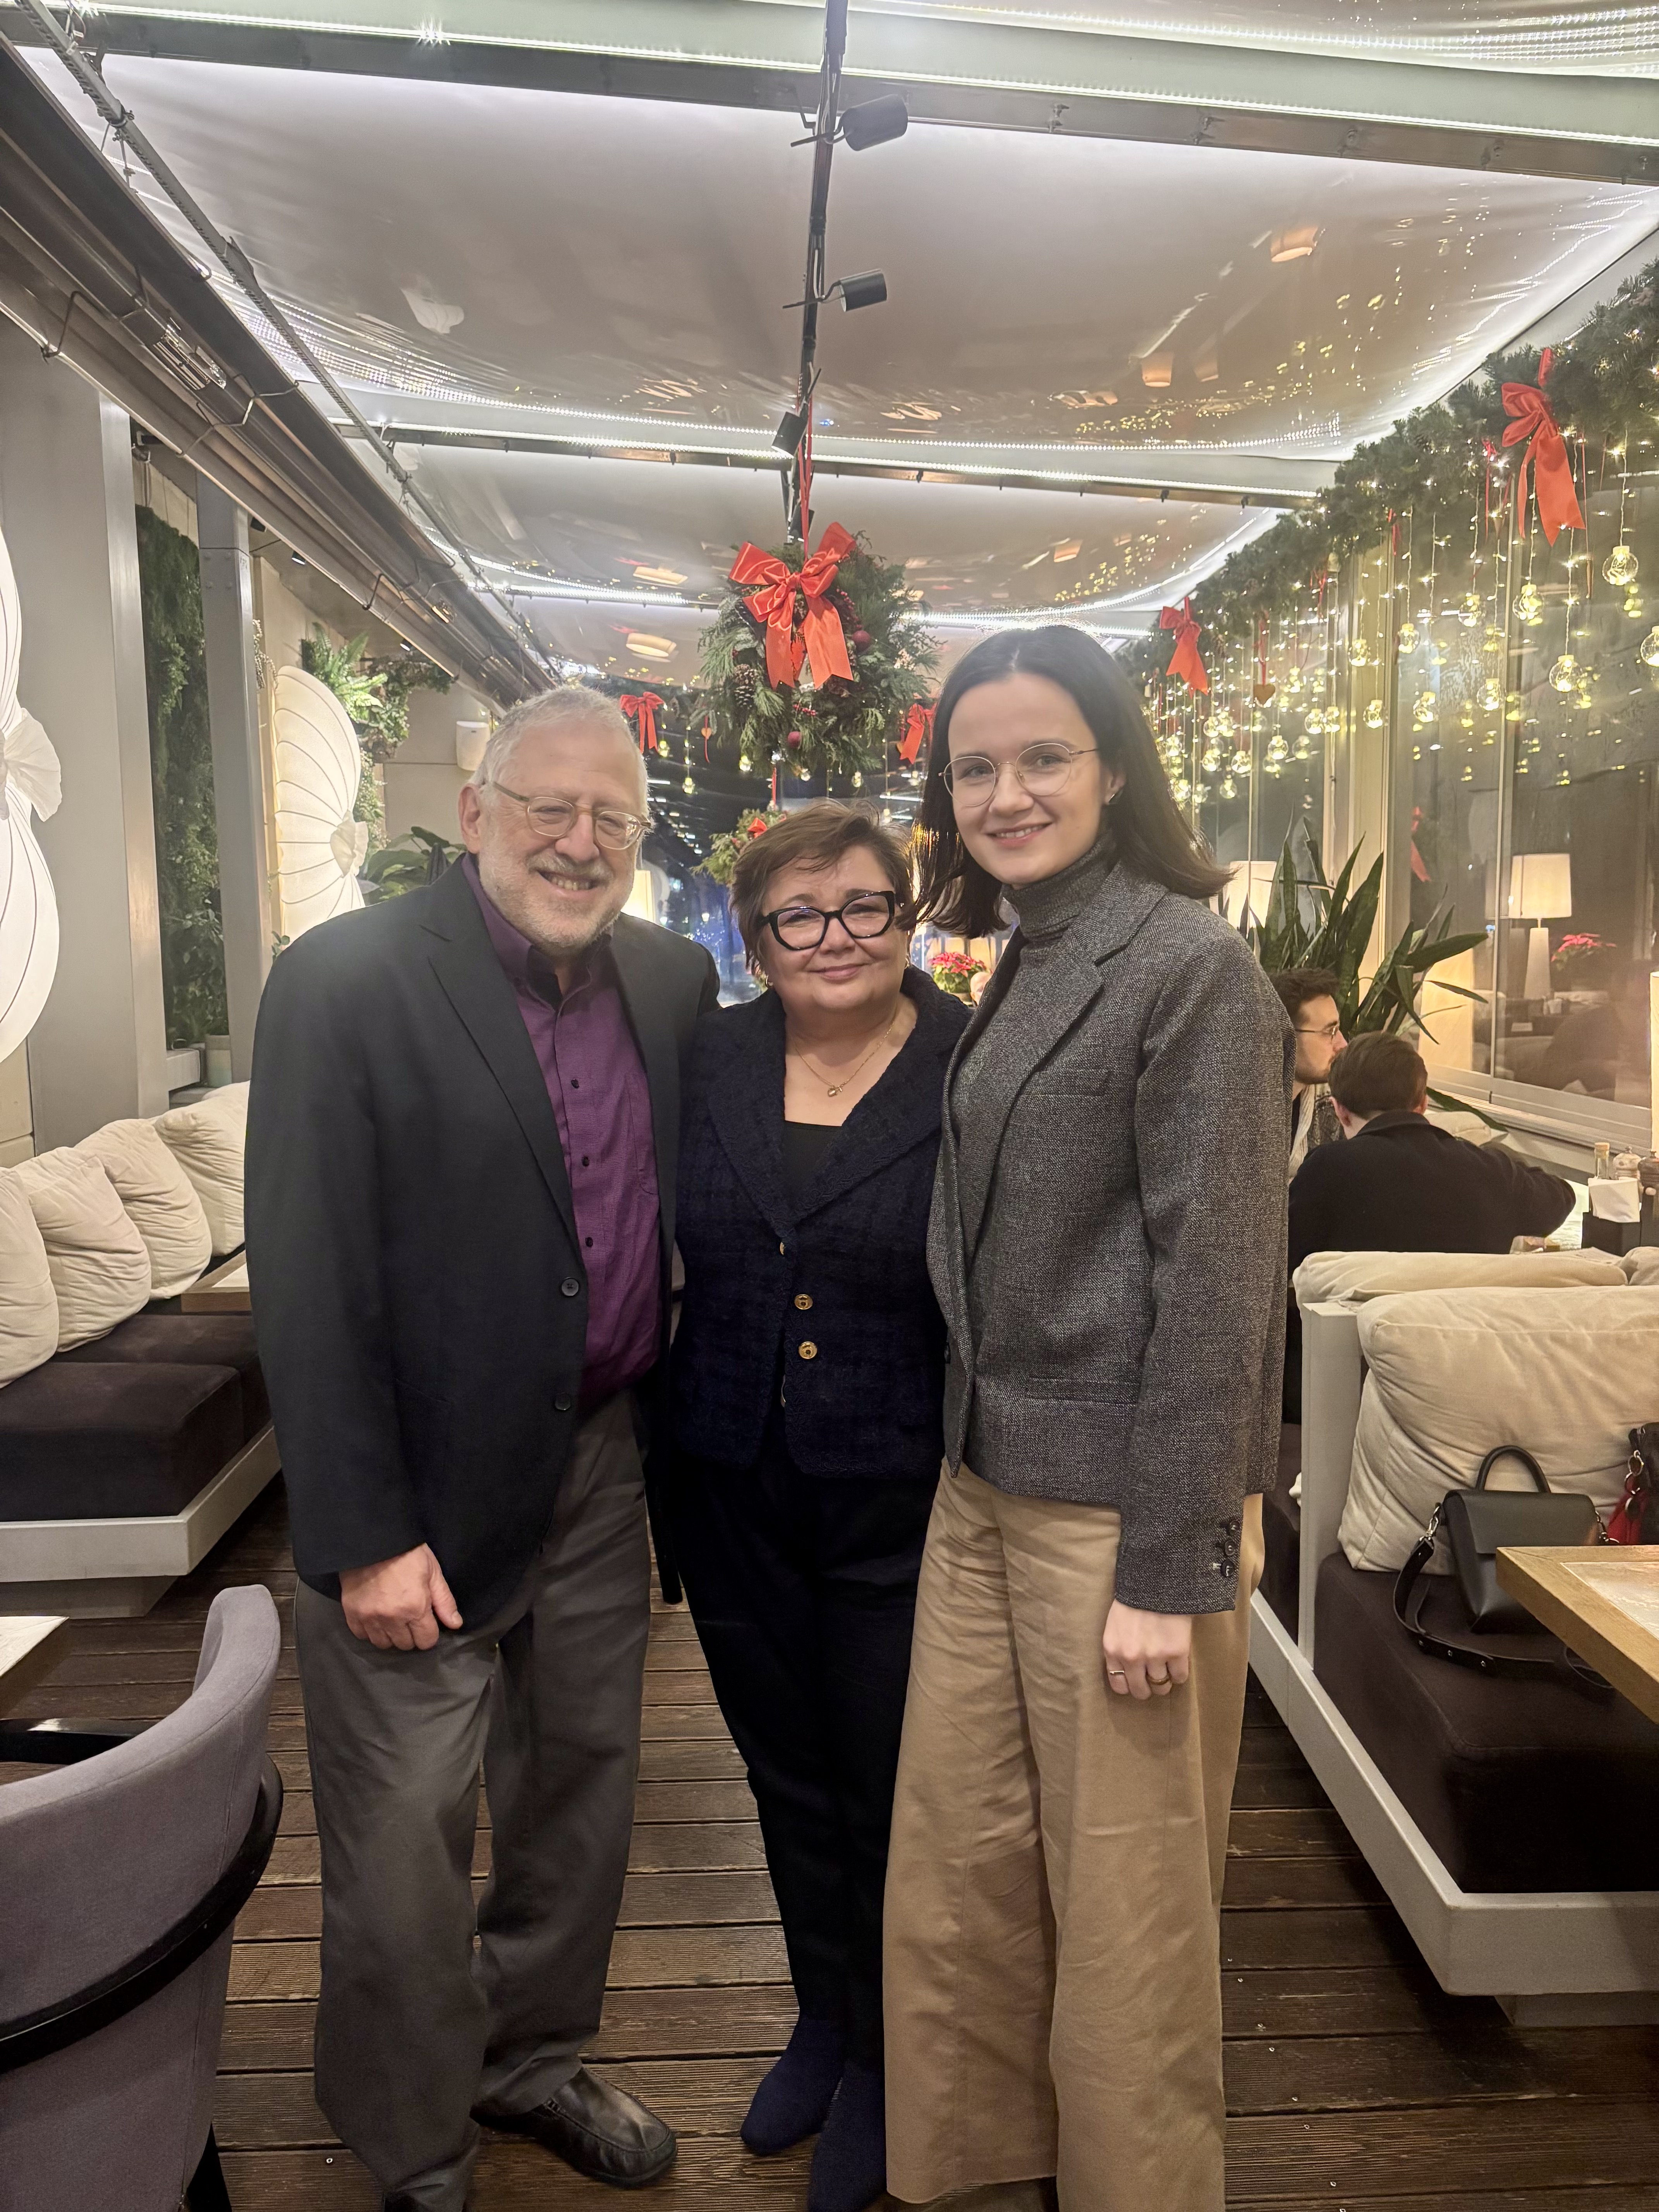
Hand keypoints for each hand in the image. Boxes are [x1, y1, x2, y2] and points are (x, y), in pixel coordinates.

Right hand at [340, 1544, 462, 1650]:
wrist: (373, 1539)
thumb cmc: (407, 1553)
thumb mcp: (432, 1572)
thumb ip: (444, 1601)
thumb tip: (455, 1624)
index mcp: (415, 1607)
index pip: (426, 1641)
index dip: (429, 1633)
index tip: (426, 1622)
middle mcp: (392, 1618)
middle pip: (405, 1645)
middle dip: (411, 1634)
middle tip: (409, 1616)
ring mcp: (369, 1617)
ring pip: (383, 1644)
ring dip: (390, 1634)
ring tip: (392, 1617)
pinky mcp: (352, 1613)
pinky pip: (362, 1635)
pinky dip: (370, 1630)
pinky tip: (376, 1616)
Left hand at [1103, 1601, 1192, 1699]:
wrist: (1157, 1581)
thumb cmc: (1134, 1599)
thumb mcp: (1115, 1625)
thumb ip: (1119, 1648)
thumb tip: (1127, 1670)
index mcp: (1113, 1650)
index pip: (1119, 1685)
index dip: (1130, 1686)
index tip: (1137, 1681)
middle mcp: (1131, 1658)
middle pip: (1141, 1691)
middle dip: (1148, 1688)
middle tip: (1153, 1679)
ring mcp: (1154, 1657)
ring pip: (1161, 1687)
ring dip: (1165, 1680)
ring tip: (1167, 1668)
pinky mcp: (1176, 1653)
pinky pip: (1180, 1677)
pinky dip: (1180, 1673)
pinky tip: (1178, 1662)